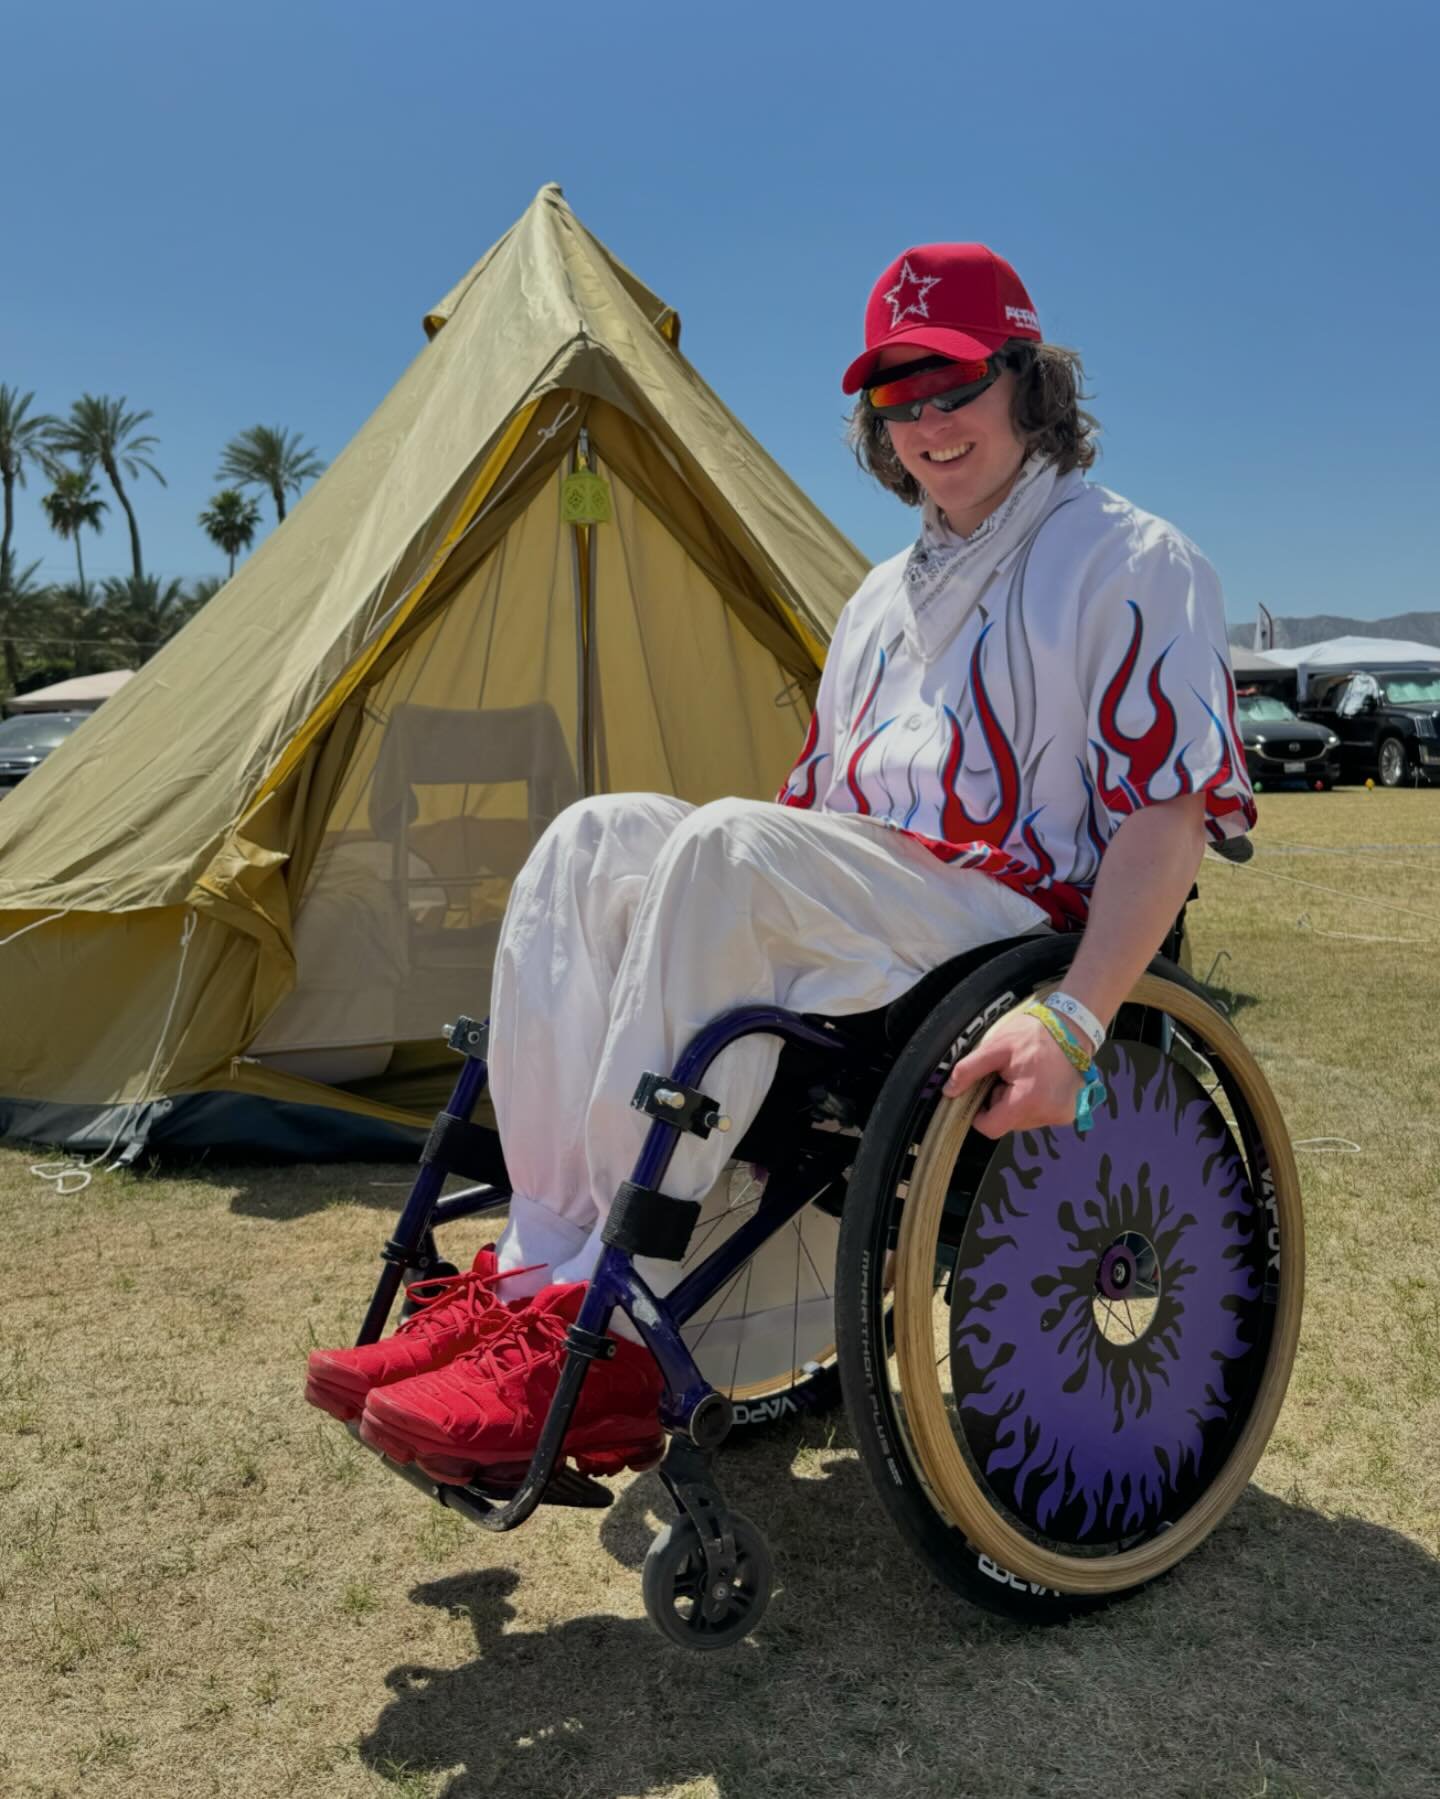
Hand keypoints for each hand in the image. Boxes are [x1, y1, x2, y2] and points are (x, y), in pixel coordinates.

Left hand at [942, 1011, 1082, 1139]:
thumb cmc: (1032, 1034)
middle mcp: (1047, 1114)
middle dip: (1001, 1104)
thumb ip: (969, 1070)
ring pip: (1022, 1121)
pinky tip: (1038, 1082)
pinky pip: (1039, 1115)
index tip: (984, 1091)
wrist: (1072, 1027)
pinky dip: (1033, 1103)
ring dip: (1017, 1103)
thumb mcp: (995, 1047)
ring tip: (1025, 1077)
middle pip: (1007, 1124)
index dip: (980, 1114)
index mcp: (1028, 1101)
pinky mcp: (1069, 1113)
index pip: (991, 1128)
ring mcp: (1061, 1115)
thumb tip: (949, 1092)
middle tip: (1008, 1076)